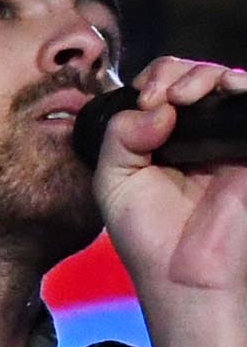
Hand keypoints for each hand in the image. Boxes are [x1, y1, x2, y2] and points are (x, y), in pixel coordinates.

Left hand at [96, 55, 246, 297]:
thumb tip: (157, 104)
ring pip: (226, 79)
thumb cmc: (148, 235)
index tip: (145, 100)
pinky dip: (242, 84)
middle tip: (166, 98)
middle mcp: (196, 132)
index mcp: (159, 138)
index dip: (153, 81)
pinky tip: (225, 90)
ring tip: (187, 96)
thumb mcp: (113, 183)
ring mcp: (227, 137)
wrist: (186, 272)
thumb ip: (119, 137)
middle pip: (194, 74)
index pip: (160, 85)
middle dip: (178, 73)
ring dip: (206, 74)